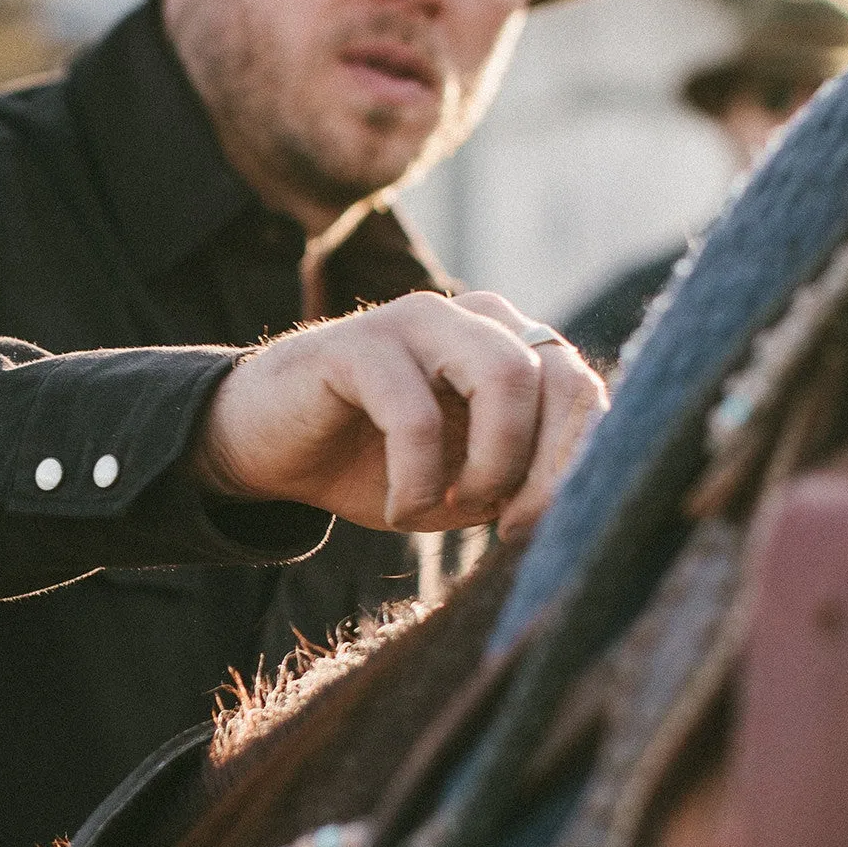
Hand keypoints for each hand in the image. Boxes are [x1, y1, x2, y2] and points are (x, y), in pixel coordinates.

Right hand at [189, 291, 606, 538]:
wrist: (266, 449)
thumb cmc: (368, 466)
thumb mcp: (459, 484)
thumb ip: (517, 483)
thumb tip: (577, 511)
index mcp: (507, 346)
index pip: (581, 388)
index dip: (577, 463)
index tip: (535, 528)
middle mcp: (473, 317)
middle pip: (556, 377)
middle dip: (544, 470)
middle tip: (505, 528)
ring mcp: (416, 320)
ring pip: (502, 377)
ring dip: (489, 465)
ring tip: (447, 510)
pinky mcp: (358, 344)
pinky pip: (415, 415)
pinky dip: (417, 480)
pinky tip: (398, 509)